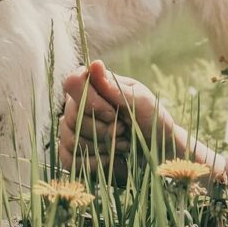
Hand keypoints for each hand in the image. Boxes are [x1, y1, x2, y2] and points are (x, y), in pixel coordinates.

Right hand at [57, 59, 172, 176]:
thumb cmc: (152, 121)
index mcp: (94, 85)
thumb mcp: (141, 102)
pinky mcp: (70, 154)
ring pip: (71, 139)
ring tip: (122, 143)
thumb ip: (115, 87)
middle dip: (104, 129)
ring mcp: (72, 130)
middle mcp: (78, 105)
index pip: (73, 83)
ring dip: (103, 146)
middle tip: (124, 130)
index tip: (114, 113)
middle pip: (72, 116)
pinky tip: (111, 158)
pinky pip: (69, 159)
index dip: (92, 101)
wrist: (158, 153)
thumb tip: (94, 64)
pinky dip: (95, 162)